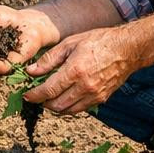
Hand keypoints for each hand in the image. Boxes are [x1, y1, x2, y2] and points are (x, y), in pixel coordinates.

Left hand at [21, 26, 139, 115]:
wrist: (126, 49)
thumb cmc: (98, 42)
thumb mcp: (70, 44)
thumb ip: (49, 59)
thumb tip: (31, 71)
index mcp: (75, 71)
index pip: (48, 90)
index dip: (35, 95)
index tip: (27, 95)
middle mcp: (84, 87)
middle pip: (56, 105)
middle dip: (43, 102)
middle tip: (37, 95)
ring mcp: (94, 95)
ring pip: (68, 111)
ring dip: (55, 107)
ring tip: (50, 97)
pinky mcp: (101, 99)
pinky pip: (80, 109)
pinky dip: (69, 107)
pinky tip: (66, 96)